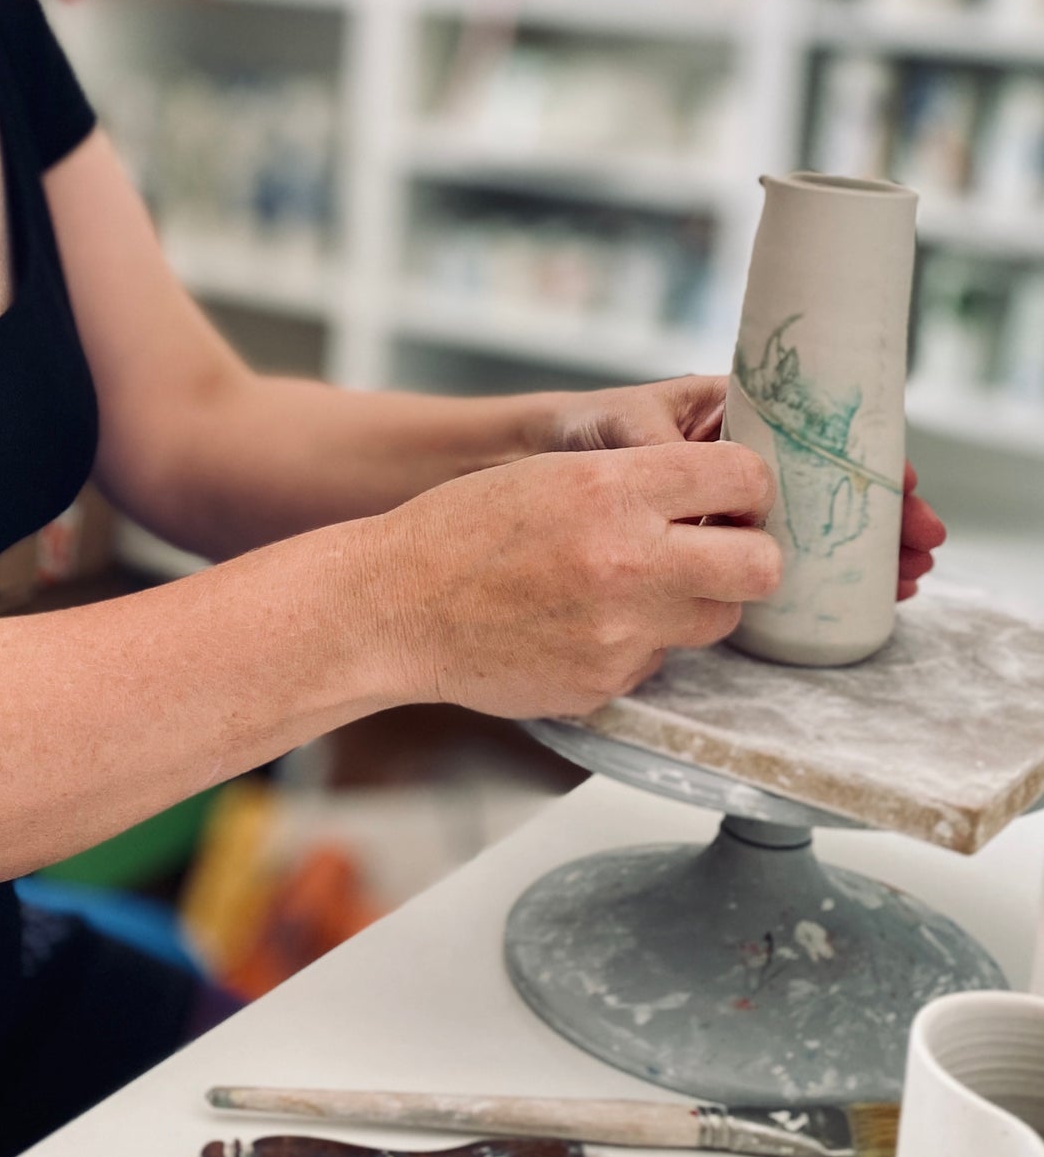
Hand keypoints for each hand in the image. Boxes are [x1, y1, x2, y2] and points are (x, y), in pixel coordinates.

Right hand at [367, 441, 780, 719]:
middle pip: (761, 566)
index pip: (742, 476)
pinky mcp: (605, 683)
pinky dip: (636, 643)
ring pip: (718, 620)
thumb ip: (637, 479)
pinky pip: (658, 661)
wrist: (394, 606)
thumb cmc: (462, 530)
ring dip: (695, 602)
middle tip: (721, 550)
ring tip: (639, 586)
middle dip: (750, 556)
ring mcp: (620, 631)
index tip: (736, 496)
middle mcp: (627, 559)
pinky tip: (583, 624)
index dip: (749, 486)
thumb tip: (714, 493)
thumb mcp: (552, 473)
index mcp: (611, 489)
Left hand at [548, 375, 944, 603]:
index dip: (866, 457)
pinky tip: (855, 599)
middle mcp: (741, 457)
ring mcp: (729, 505)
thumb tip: (714, 488)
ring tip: (907, 577)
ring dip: (862, 551)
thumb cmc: (580, 431)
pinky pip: (771, 560)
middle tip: (922, 546)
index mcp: (733, 413)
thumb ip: (667, 453)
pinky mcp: (709, 546)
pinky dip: (815, 579)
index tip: (905, 485)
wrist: (528, 470)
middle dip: (882, 513)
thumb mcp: (626, 429)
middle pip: (829, 484)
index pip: (816, 431)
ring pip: (811, 525)